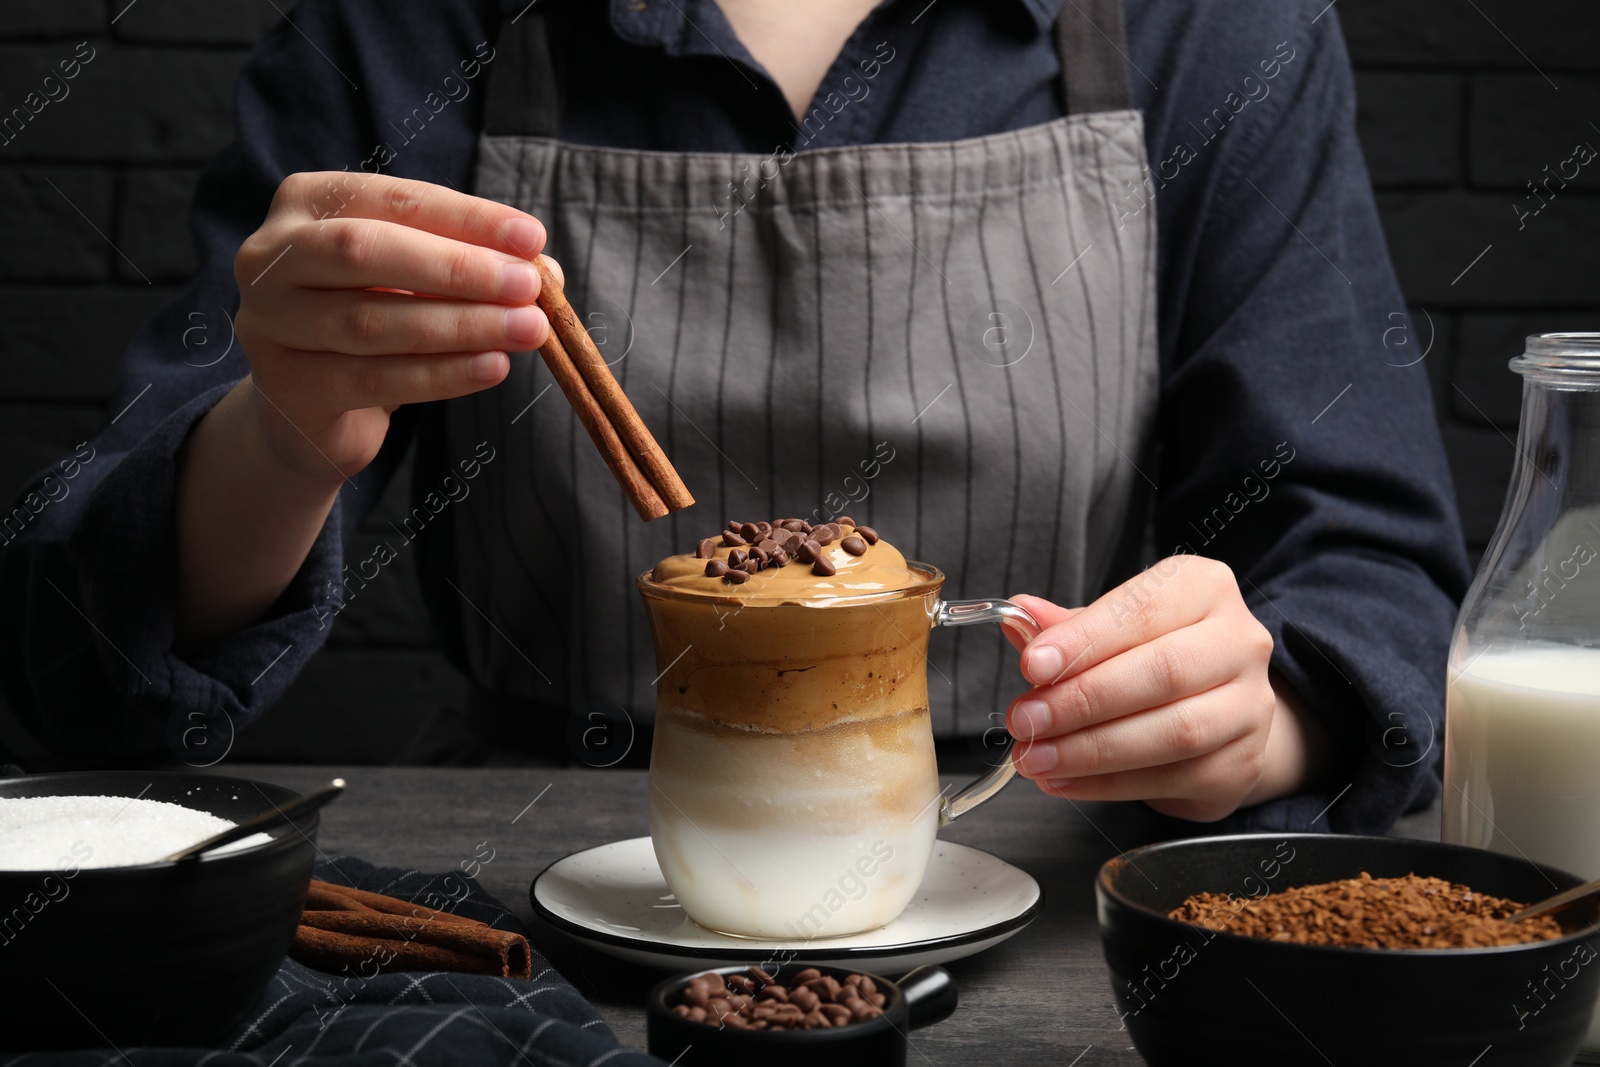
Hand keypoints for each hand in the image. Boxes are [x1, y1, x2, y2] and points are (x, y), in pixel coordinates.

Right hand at [232, 172, 556, 485]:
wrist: (311, 405)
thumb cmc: (374, 317)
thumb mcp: (420, 280)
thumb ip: (474, 264)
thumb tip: (544, 271)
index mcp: (308, 202)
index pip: (394, 200)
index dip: (465, 218)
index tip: (531, 238)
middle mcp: (271, 254)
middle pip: (366, 251)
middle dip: (457, 269)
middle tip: (528, 287)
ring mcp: (268, 321)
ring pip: (370, 320)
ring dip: (460, 325)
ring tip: (526, 330)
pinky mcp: (284, 385)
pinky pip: (372, 378)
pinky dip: (441, 375)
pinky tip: (492, 368)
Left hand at [1004, 555, 1318, 821]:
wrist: (1220, 710)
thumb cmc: (1156, 654)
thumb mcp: (1115, 626)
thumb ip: (1069, 625)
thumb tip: (1019, 617)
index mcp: (1204, 589)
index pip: (1142, 609)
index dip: (1084, 640)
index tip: (1032, 665)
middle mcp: (1240, 643)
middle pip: (1164, 672)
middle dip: (1083, 701)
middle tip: (1026, 720)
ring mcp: (1250, 707)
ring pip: (1174, 732)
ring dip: (1092, 750)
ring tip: (1036, 757)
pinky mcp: (1243, 763)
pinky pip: (1173, 779)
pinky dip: (1108, 784)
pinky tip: (1064, 780)